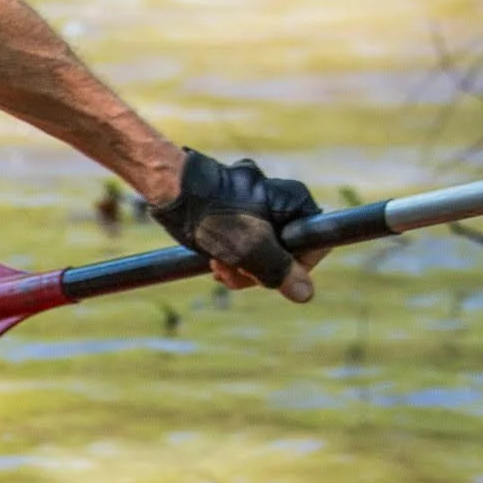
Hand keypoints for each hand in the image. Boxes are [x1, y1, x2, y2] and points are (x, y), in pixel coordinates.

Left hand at [150, 149, 325, 301]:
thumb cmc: (211, 215)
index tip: (266, 277)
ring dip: (240, 266)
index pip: (314, 246)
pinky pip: (242, 239)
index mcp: (294, 202)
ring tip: (216, 266)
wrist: (168, 189)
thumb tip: (305, 294)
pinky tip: (212, 261)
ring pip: (260, 248)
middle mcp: (280, 200)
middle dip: (258, 270)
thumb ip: (279, 271)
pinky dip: (230, 254)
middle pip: (285, 251)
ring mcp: (256, 204)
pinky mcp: (234, 209)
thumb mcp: (249, 248)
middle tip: (230, 276)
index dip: (293, 269)